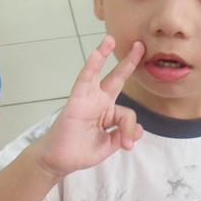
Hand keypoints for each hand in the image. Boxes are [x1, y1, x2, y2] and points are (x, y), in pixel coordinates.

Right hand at [32, 36, 144, 177]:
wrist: (59, 161)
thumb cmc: (80, 151)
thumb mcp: (108, 145)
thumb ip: (123, 135)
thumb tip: (140, 130)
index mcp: (108, 112)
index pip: (128, 113)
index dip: (130, 128)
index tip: (126, 145)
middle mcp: (99, 101)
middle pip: (117, 77)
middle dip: (129, 62)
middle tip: (140, 45)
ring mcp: (87, 99)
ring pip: (97, 73)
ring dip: (103, 54)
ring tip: (110, 39)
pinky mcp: (75, 101)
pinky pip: (83, 81)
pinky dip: (90, 67)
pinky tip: (96, 54)